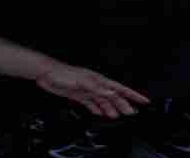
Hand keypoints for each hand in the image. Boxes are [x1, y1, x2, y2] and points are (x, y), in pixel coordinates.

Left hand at [30, 60, 148, 118]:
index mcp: (98, 80)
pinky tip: (99, 113)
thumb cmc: (63, 73)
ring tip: (118, 116)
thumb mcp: (83, 81)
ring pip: (103, 101)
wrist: (46, 74)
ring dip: (111, 109)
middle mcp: (94, 85)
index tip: (143, 100)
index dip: (132, 95)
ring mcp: (87, 90)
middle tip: (132, 113)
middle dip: (124, 104)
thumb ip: (98, 88)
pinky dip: (97, 109)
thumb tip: (112, 93)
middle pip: (113, 97)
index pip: (119, 88)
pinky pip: (91, 104)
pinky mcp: (79, 95)